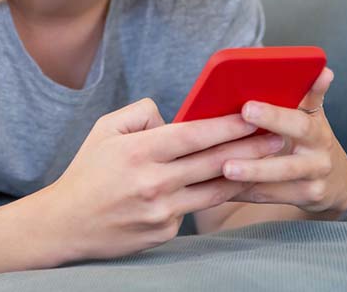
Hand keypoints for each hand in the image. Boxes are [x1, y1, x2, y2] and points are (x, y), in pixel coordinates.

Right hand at [42, 97, 285, 262]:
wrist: (66, 223)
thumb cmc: (87, 171)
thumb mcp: (105, 129)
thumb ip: (141, 113)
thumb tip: (175, 118)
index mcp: (138, 152)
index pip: (193, 134)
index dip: (226, 124)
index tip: (252, 115)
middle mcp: (153, 182)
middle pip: (213, 162)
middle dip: (250, 148)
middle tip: (280, 137)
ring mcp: (161, 211)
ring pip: (214, 190)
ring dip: (245, 174)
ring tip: (271, 162)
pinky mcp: (164, 233)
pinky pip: (194, 209)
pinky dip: (211, 195)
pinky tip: (231, 185)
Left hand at [221, 67, 346, 214]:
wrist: (333, 179)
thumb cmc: (311, 137)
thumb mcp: (313, 114)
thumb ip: (311, 93)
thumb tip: (323, 69)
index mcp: (317, 131)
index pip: (298, 122)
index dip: (274, 116)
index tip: (246, 109)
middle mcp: (319, 159)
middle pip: (287, 162)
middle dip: (257, 160)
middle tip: (226, 158)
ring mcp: (312, 183)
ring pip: (276, 183)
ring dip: (249, 176)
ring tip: (224, 170)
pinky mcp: (302, 200)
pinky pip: (269, 196)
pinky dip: (244, 191)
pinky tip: (220, 186)